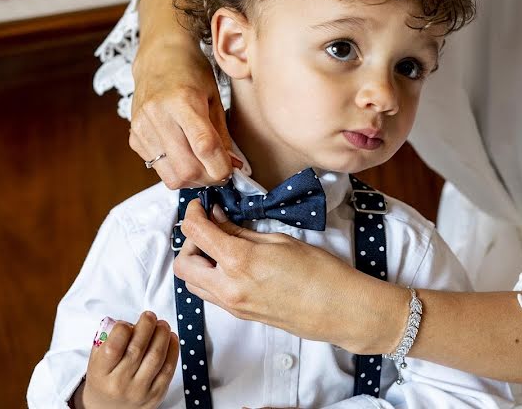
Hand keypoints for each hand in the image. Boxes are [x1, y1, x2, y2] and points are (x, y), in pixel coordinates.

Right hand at [74, 312, 178, 408]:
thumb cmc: (104, 379)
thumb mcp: (96, 361)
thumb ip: (108, 340)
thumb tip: (130, 322)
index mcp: (100, 374)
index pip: (113, 347)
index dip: (123, 329)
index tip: (127, 323)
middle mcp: (120, 384)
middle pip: (138, 349)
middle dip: (147, 326)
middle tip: (149, 316)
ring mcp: (139, 390)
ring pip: (156, 356)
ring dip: (162, 334)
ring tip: (162, 324)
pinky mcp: (156, 394)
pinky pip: (168, 368)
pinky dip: (173, 349)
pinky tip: (171, 337)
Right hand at [128, 0, 238, 188]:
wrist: (158, 58)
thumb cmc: (191, 73)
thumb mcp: (214, 98)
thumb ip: (222, 135)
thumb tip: (233, 165)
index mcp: (183, 101)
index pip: (205, 146)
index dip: (222, 167)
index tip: (232, 170)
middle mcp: (158, 115)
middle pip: (187, 168)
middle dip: (209, 178)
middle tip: (220, 171)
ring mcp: (143, 128)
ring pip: (171, 176)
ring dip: (193, 179)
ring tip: (204, 166)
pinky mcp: (134, 137)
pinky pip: (158, 168)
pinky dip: (176, 169)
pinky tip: (184, 155)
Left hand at [173, 201, 406, 353]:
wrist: (338, 309)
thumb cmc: (320, 273)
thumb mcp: (280, 241)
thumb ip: (243, 232)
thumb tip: (219, 220)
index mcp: (239, 261)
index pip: (196, 233)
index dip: (192, 213)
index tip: (199, 206)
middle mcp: (229, 287)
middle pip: (183, 264)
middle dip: (189, 242)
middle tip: (210, 228)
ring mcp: (232, 305)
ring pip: (192, 284)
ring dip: (197, 262)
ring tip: (220, 247)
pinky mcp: (240, 315)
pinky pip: (210, 295)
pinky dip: (210, 277)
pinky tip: (231, 265)